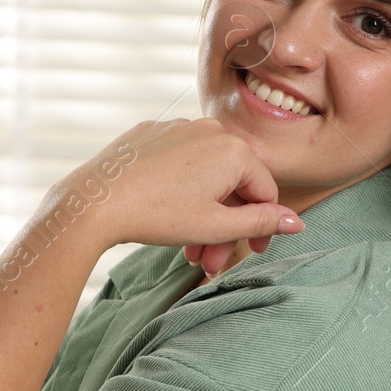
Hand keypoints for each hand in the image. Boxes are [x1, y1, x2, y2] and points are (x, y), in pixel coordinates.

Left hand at [58, 118, 301, 273]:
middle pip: (233, 186)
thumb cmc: (157, 214)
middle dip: (225, 229)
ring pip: (206, 177)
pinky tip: (166, 217)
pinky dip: (181, 192)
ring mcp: (178, 127)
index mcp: (234, 150)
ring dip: (204, 215)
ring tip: (188, 250)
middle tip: (210, 263)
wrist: (94, 202)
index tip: (251, 252)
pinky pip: (180, 164)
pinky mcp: (151, 133)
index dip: (261, 227)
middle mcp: (210, 129)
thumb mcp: (216, 226)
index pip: (264, 192)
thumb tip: (296, 222)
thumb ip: (260, 222)